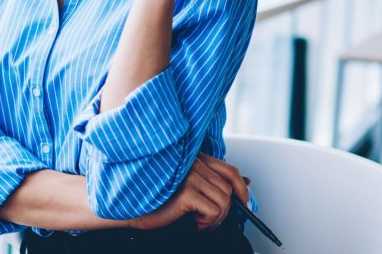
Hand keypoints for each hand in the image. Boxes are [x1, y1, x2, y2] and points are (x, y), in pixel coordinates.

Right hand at [128, 153, 250, 230]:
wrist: (135, 209)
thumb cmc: (160, 199)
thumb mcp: (192, 189)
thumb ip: (215, 183)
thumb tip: (246, 182)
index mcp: (194, 158)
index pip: (229, 170)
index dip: (241, 187)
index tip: (245, 202)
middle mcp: (193, 163)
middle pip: (228, 188)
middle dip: (225, 210)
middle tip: (211, 219)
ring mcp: (189, 176)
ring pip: (224, 200)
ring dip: (217, 217)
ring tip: (202, 221)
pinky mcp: (186, 192)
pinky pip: (214, 210)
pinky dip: (209, 221)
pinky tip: (196, 222)